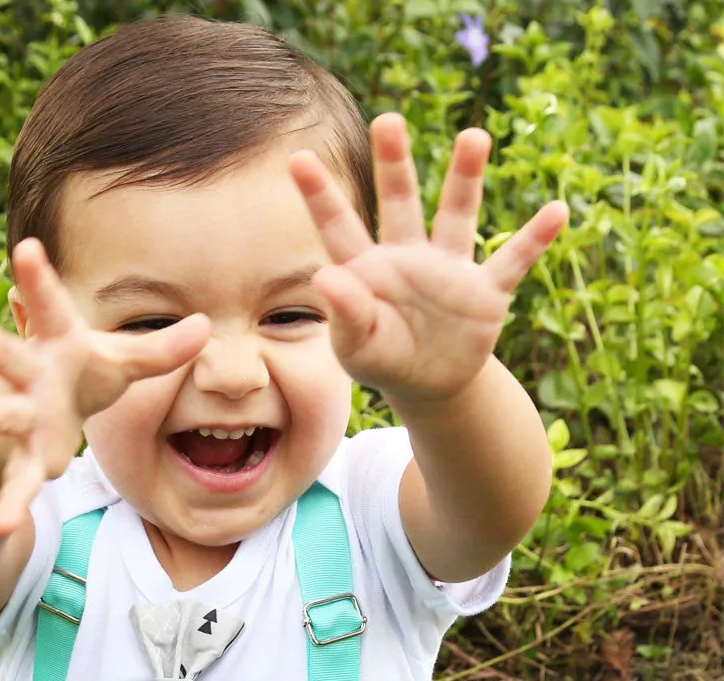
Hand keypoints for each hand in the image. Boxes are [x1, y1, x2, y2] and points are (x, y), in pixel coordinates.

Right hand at [0, 238, 209, 536]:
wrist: (45, 420)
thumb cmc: (84, 375)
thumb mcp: (123, 362)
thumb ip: (161, 351)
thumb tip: (206, 327)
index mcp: (55, 343)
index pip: (47, 305)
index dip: (37, 278)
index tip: (25, 247)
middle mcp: (29, 375)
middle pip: (3, 354)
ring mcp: (21, 417)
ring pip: (4, 414)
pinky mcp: (24, 459)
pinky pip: (16, 483)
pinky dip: (8, 504)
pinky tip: (0, 527)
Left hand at [288, 114, 567, 408]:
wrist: (430, 386)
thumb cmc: (383, 360)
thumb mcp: (357, 347)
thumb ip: (345, 313)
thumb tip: (324, 277)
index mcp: (368, 270)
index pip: (339, 227)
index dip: (320, 196)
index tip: (298, 158)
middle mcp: (409, 258)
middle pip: (400, 202)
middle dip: (394, 163)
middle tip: (387, 120)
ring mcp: (449, 271)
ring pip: (457, 215)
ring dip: (465, 178)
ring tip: (473, 136)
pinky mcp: (485, 293)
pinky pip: (513, 260)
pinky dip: (534, 239)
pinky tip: (557, 211)